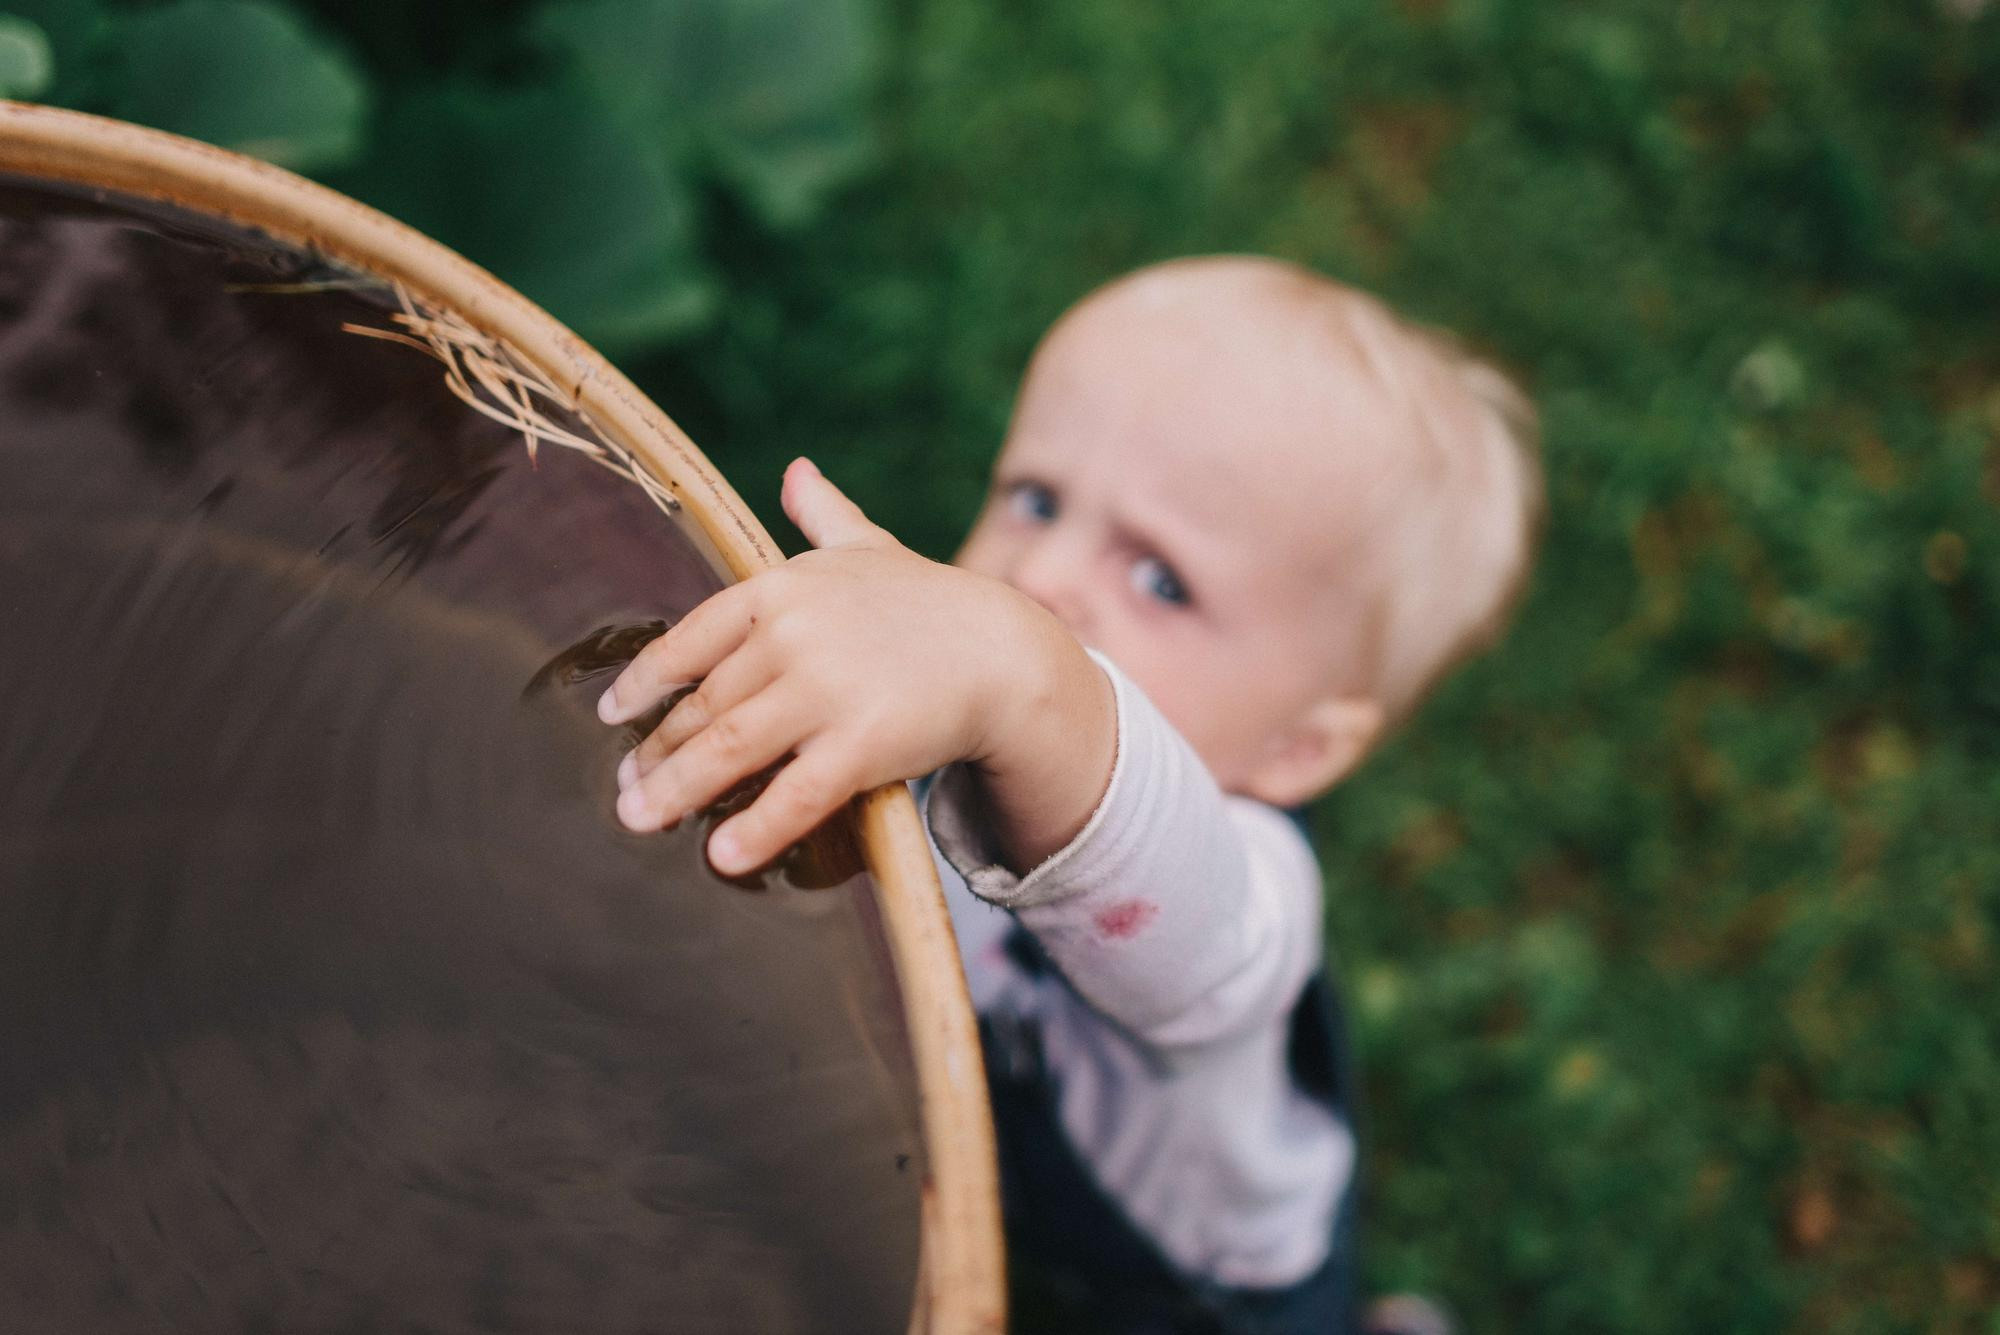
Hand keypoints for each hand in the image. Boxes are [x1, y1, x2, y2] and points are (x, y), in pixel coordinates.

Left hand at [599, 458, 1114, 875]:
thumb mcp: (870, 549)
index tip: (613, 716)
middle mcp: (792, 636)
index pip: (688, 641)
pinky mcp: (862, 746)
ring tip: (639, 821)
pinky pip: (793, 796)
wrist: (1006, 653)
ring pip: (727, 751)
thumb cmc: (930, 603)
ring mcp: (825, 691)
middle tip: (625, 793)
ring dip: (674, 793)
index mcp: (780, 588)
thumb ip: (823, 516)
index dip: (644, 683)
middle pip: (702, 706)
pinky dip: (753, 830)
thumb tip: (797, 470)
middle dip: (655, 753)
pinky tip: (721, 857)